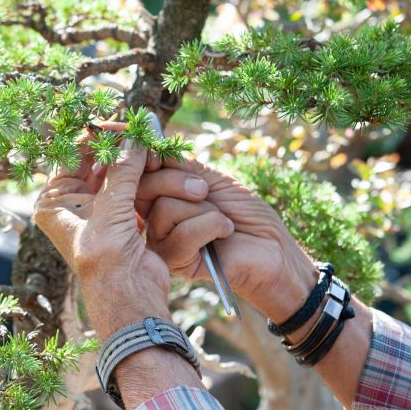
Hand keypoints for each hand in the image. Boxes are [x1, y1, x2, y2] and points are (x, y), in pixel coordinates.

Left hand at [33, 140, 187, 338]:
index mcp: (54, 201)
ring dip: (134, 161)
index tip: (119, 121)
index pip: (71, 154)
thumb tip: (135, 134)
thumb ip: (123, 168)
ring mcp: (96, 210)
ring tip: (151, 144)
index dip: (94, 136)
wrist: (128, 297)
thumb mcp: (111, 207)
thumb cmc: (106, 257)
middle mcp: (71, 203)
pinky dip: (144, 177)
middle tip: (140, 129)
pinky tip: (157, 163)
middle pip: (94, 161)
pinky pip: (131, 187)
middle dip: (118, 146)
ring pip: (115, 173)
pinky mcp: (120, 218)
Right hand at [137, 157, 317, 321]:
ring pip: (165, 209)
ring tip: (222, 220)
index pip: (139, 176)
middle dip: (178, 181)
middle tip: (204, 190)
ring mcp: (162, 242)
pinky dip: (212, 226)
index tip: (160, 158)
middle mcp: (154, 220)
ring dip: (204, 210)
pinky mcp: (176, 261)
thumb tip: (150, 148)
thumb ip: (180, 165)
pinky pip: (183, 233)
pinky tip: (224, 234)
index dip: (147, 163)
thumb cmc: (244, 211)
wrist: (271, 246)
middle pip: (145, 189)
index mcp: (160, 199)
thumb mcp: (211, 178)